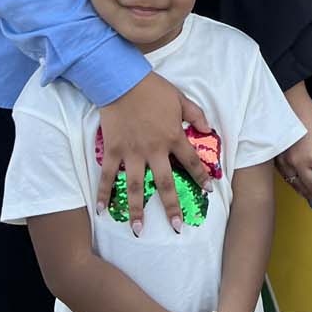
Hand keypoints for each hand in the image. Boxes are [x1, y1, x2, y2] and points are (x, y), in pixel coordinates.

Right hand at [97, 73, 210, 232]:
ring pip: (136, 187)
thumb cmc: (153, 89)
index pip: (191, 161)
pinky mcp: (113, 150)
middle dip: (172, 207)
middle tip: (177, 227)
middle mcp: (154, 150)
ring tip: (139, 230)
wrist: (122, 80)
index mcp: (173, 137)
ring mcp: (132, 153)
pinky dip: (104, 193)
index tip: (208, 191)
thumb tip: (208, 130)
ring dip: (137, 210)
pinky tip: (103, 210)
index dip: (201, 177)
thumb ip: (196, 115)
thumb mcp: (180, 98)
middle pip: (165, 184)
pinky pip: (108, 176)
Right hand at [279, 84, 311, 211]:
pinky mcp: (276, 158)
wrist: (287, 100)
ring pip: (296, 185)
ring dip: (307, 194)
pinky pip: (286, 176)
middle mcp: (297, 163)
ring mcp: (284, 162)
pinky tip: (299, 186)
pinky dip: (295, 183)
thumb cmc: (306, 113)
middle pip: (311, 188)